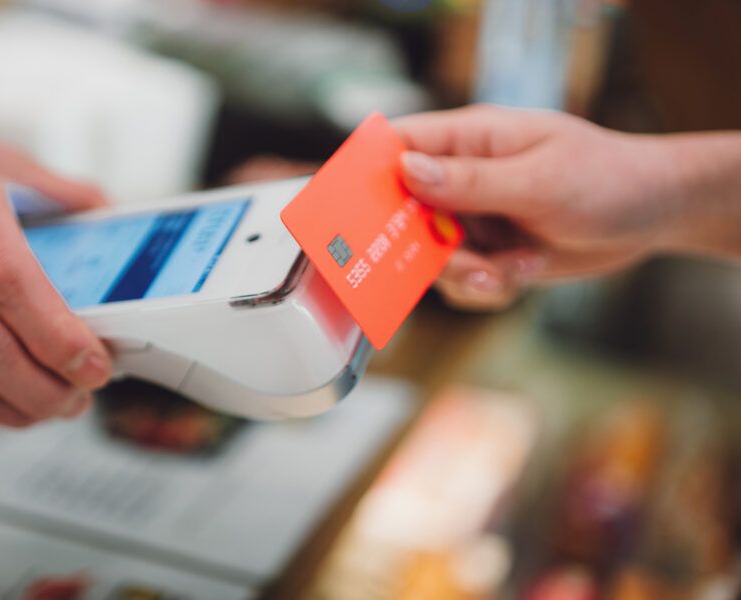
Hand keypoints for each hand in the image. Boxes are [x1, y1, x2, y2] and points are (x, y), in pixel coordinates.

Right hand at [395, 104, 731, 310]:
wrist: (652, 216)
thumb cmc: (606, 179)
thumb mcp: (540, 180)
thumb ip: (470, 181)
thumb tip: (407, 170)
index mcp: (470, 140)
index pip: (399, 147)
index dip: (370, 176)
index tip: (355, 214)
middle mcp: (462, 178)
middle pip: (404, 215)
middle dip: (427, 249)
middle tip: (464, 265)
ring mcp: (473, 216)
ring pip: (432, 257)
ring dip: (467, 275)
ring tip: (509, 272)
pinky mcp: (488, 250)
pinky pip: (462, 281)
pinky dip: (488, 286)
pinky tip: (524, 271)